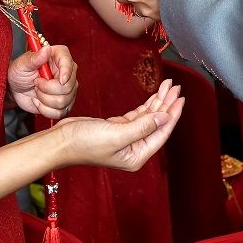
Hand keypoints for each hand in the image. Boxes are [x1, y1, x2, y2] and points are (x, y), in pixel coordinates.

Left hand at [7, 44, 77, 118]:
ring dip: (44, 100)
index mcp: (59, 56)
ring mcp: (68, 89)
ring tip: (36, 91)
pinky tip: (39, 102)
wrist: (14, 89)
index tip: (61, 81)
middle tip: (36, 83)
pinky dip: (45, 110)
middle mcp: (67, 72)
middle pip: (68, 87)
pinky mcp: (64, 103)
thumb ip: (35, 57)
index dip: (67, 73)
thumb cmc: (19, 72)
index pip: (69, 64)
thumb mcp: (23, 64)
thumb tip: (47, 49)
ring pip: (63, 101)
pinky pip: (60, 113)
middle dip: (47, 89)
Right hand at [56, 79, 183, 171]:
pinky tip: (154, 96)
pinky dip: (146, 105)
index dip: (172, 114)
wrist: (62, 141)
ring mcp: (126, 138)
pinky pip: (138, 116)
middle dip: (167, 104)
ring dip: (158, 101)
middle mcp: (134, 148)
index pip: (161, 132)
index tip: (180, 98)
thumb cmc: (85, 143)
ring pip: (148, 117)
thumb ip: (143, 126)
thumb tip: (165, 117)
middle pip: (157, 123)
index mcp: (137, 156)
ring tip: (168, 86)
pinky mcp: (117, 129)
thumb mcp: (117, 134)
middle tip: (175, 87)